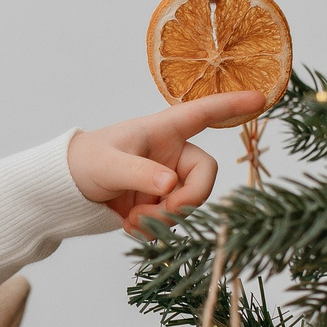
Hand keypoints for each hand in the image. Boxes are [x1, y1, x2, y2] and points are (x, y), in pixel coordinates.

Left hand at [68, 92, 267, 234]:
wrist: (65, 191)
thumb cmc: (84, 163)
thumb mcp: (108, 166)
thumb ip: (139, 174)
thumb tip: (170, 184)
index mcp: (163, 131)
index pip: (203, 114)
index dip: (232, 106)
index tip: (260, 98)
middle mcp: (172, 154)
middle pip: (204, 176)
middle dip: (187, 200)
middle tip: (161, 214)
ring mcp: (168, 180)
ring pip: (189, 204)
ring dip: (165, 219)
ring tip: (132, 220)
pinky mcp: (160, 204)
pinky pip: (174, 221)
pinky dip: (156, 229)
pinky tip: (131, 225)